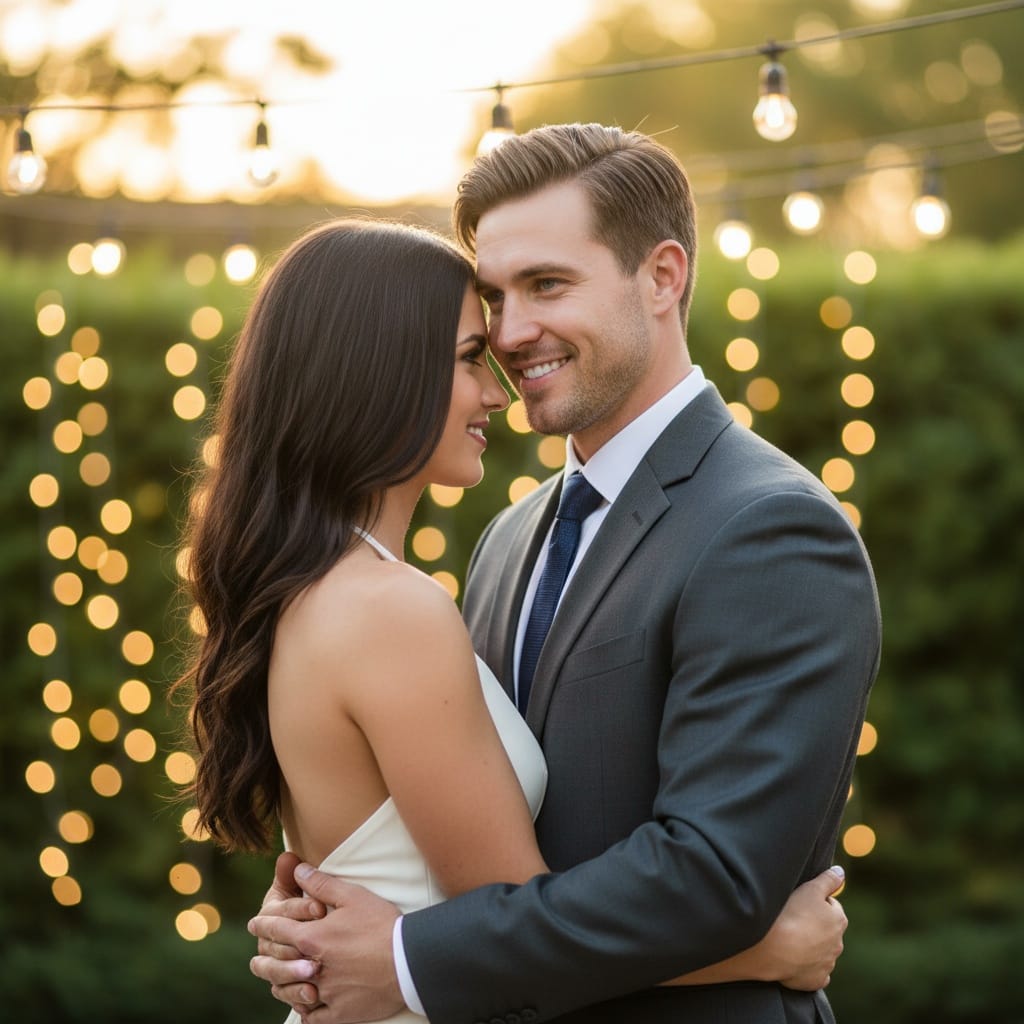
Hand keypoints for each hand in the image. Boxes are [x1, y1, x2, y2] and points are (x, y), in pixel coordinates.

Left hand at [249, 862, 403, 1023]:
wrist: (408, 961)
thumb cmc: (382, 925)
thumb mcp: (353, 896)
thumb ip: (321, 883)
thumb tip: (297, 869)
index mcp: (313, 939)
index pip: (278, 931)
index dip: (264, 925)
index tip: (255, 924)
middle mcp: (313, 968)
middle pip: (278, 967)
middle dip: (264, 961)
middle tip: (256, 961)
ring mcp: (326, 993)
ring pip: (294, 995)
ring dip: (283, 988)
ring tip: (278, 985)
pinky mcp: (340, 1013)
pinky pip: (314, 1018)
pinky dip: (307, 1013)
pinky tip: (307, 1007)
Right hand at [756, 866, 847, 989]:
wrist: (775, 949)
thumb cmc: (792, 914)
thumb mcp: (811, 888)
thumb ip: (828, 879)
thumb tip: (841, 872)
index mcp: (838, 920)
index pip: (830, 906)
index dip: (814, 902)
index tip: (799, 903)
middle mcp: (837, 943)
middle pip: (826, 930)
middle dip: (813, 925)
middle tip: (792, 919)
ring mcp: (827, 964)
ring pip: (821, 951)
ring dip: (809, 945)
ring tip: (789, 938)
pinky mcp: (815, 980)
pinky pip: (815, 973)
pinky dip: (807, 967)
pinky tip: (794, 960)